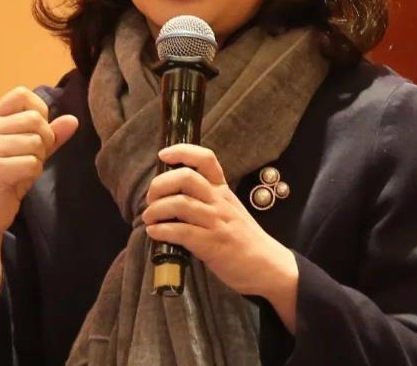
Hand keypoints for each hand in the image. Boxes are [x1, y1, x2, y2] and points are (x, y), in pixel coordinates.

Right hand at [0, 86, 78, 240]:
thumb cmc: (9, 175)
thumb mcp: (31, 149)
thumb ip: (51, 134)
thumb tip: (73, 120)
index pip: (22, 94)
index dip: (39, 111)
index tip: (34, 131)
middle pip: (35, 119)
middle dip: (43, 141)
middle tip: (28, 157)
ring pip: (36, 142)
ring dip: (38, 159)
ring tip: (21, 169)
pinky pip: (32, 163)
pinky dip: (33, 174)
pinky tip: (19, 180)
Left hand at [143, 144, 297, 302]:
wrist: (267, 265)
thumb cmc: (244, 237)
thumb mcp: (229, 209)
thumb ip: (207, 199)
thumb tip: (172, 196)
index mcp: (222, 190)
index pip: (205, 159)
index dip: (182, 152)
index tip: (163, 155)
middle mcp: (219, 201)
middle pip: (186, 177)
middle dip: (160, 184)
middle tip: (150, 199)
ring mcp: (216, 221)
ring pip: (180, 203)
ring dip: (156, 210)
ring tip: (149, 219)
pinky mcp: (212, 244)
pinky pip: (181, 231)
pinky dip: (162, 231)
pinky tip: (154, 233)